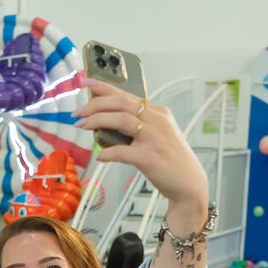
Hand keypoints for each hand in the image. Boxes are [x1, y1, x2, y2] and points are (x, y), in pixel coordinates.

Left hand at [73, 79, 209, 213]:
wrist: (189, 184)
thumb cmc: (170, 160)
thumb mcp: (158, 135)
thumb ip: (138, 126)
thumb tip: (106, 122)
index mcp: (158, 113)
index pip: (127, 95)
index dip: (104, 87)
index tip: (87, 82)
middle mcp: (157, 121)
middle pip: (121, 103)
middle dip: (95, 104)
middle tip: (77, 112)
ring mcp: (155, 138)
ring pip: (121, 120)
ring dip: (97, 120)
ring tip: (81, 125)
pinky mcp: (150, 158)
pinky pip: (122, 151)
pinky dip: (108, 153)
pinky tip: (100, 156)